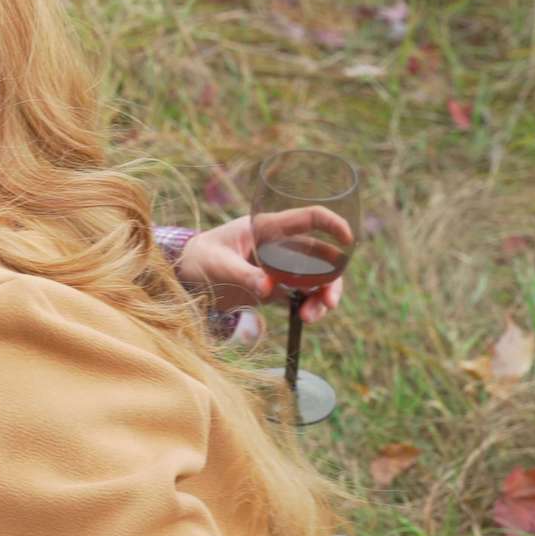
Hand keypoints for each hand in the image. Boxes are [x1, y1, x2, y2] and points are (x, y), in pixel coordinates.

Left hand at [175, 212, 345, 323]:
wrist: (185, 275)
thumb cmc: (199, 258)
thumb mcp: (219, 265)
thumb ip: (243, 274)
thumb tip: (269, 289)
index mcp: (268, 227)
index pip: (309, 218)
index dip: (333, 224)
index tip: (349, 240)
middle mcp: (280, 245)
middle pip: (321, 256)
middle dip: (331, 279)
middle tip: (328, 303)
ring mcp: (280, 266)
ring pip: (316, 278)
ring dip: (321, 296)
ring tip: (310, 317)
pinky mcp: (275, 286)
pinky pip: (302, 294)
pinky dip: (308, 305)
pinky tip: (304, 318)